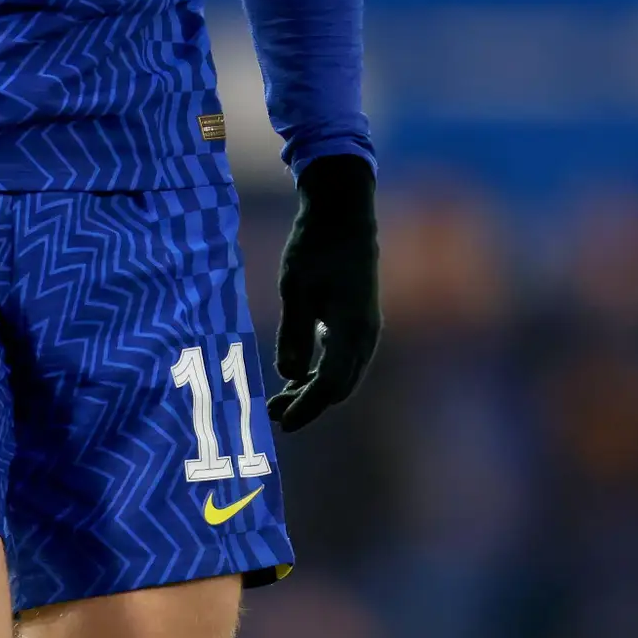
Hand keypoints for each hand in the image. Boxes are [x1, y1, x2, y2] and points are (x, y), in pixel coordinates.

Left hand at [267, 154, 380, 430]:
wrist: (343, 214)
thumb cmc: (315, 246)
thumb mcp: (295, 288)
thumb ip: (294, 333)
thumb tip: (288, 374)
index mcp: (352, 328)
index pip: (331, 383)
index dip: (307, 407)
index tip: (281, 423)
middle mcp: (365, 334)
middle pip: (340, 386)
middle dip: (309, 405)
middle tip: (272, 415)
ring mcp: (365, 328)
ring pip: (343, 375)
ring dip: (313, 391)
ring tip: (278, 400)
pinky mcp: (358, 321)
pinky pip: (343, 359)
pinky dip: (320, 373)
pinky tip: (295, 376)